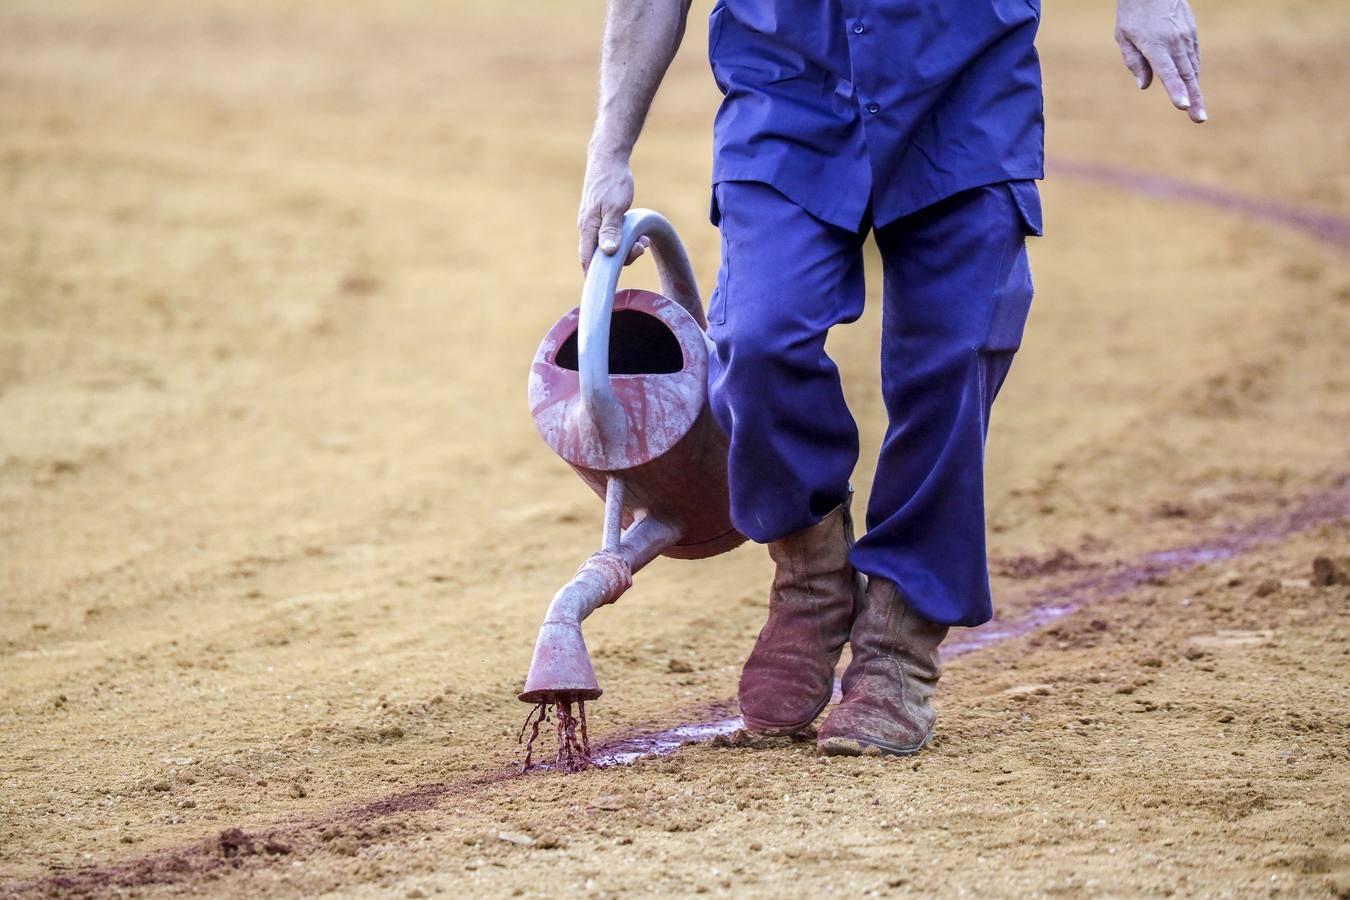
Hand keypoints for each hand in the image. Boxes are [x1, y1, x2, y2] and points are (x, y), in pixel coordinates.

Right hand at [577, 152, 649, 270]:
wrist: (608, 159)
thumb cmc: (612, 182)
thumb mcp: (616, 207)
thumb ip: (611, 230)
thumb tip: (608, 253)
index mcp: (588, 228)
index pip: (587, 260)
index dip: (595, 277)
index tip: (606, 288)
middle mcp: (588, 228)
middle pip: (600, 256)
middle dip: (621, 259)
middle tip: (641, 248)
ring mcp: (594, 223)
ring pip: (607, 246)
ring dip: (626, 249)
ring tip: (643, 242)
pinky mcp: (601, 218)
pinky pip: (610, 236)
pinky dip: (624, 240)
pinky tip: (638, 235)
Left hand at [1115, 0, 1206, 122]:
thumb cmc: (1133, 13)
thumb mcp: (1124, 37)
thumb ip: (1134, 62)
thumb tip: (1144, 85)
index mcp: (1155, 45)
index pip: (1167, 72)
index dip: (1175, 90)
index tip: (1183, 106)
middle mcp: (1175, 42)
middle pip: (1186, 75)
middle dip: (1194, 99)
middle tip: (1199, 119)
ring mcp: (1186, 37)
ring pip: (1192, 68)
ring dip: (1196, 90)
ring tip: (1198, 111)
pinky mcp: (1192, 33)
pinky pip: (1193, 58)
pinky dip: (1193, 73)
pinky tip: (1192, 86)